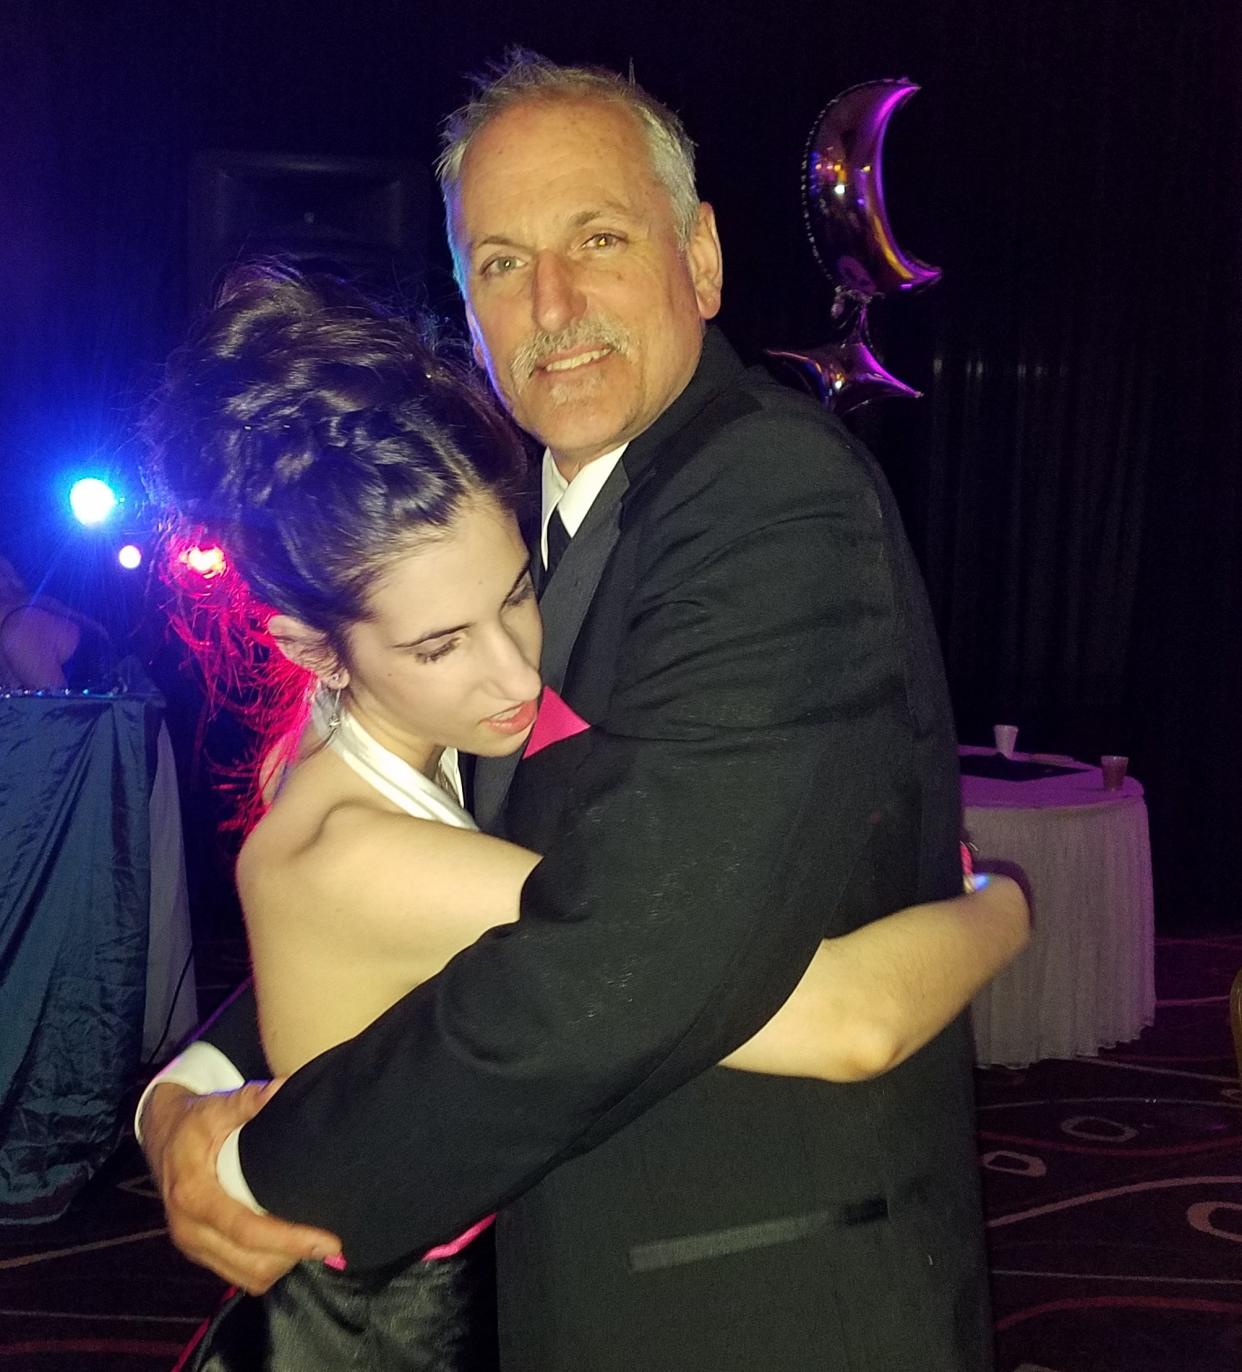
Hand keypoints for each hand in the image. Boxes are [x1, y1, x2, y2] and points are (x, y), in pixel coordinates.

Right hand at [141, 1081, 342, 1293]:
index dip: (289, 1240)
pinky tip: (287, 1248)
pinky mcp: (198, 1250)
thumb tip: (283, 1089)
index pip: (246, 1230)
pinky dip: (264, 1267)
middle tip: (331, 1244)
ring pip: (245, 1276)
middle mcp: (189, 1228)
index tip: (327, 1241)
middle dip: (292, 1257)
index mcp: (194, 1195)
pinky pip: (236, 1273)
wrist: (161, 1134)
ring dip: (280, 1265)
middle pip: (250, 1263)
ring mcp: (192, 1243)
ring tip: (312, 1244)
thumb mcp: (219, 1105)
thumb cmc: (195, 1121)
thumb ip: (250, 1099)